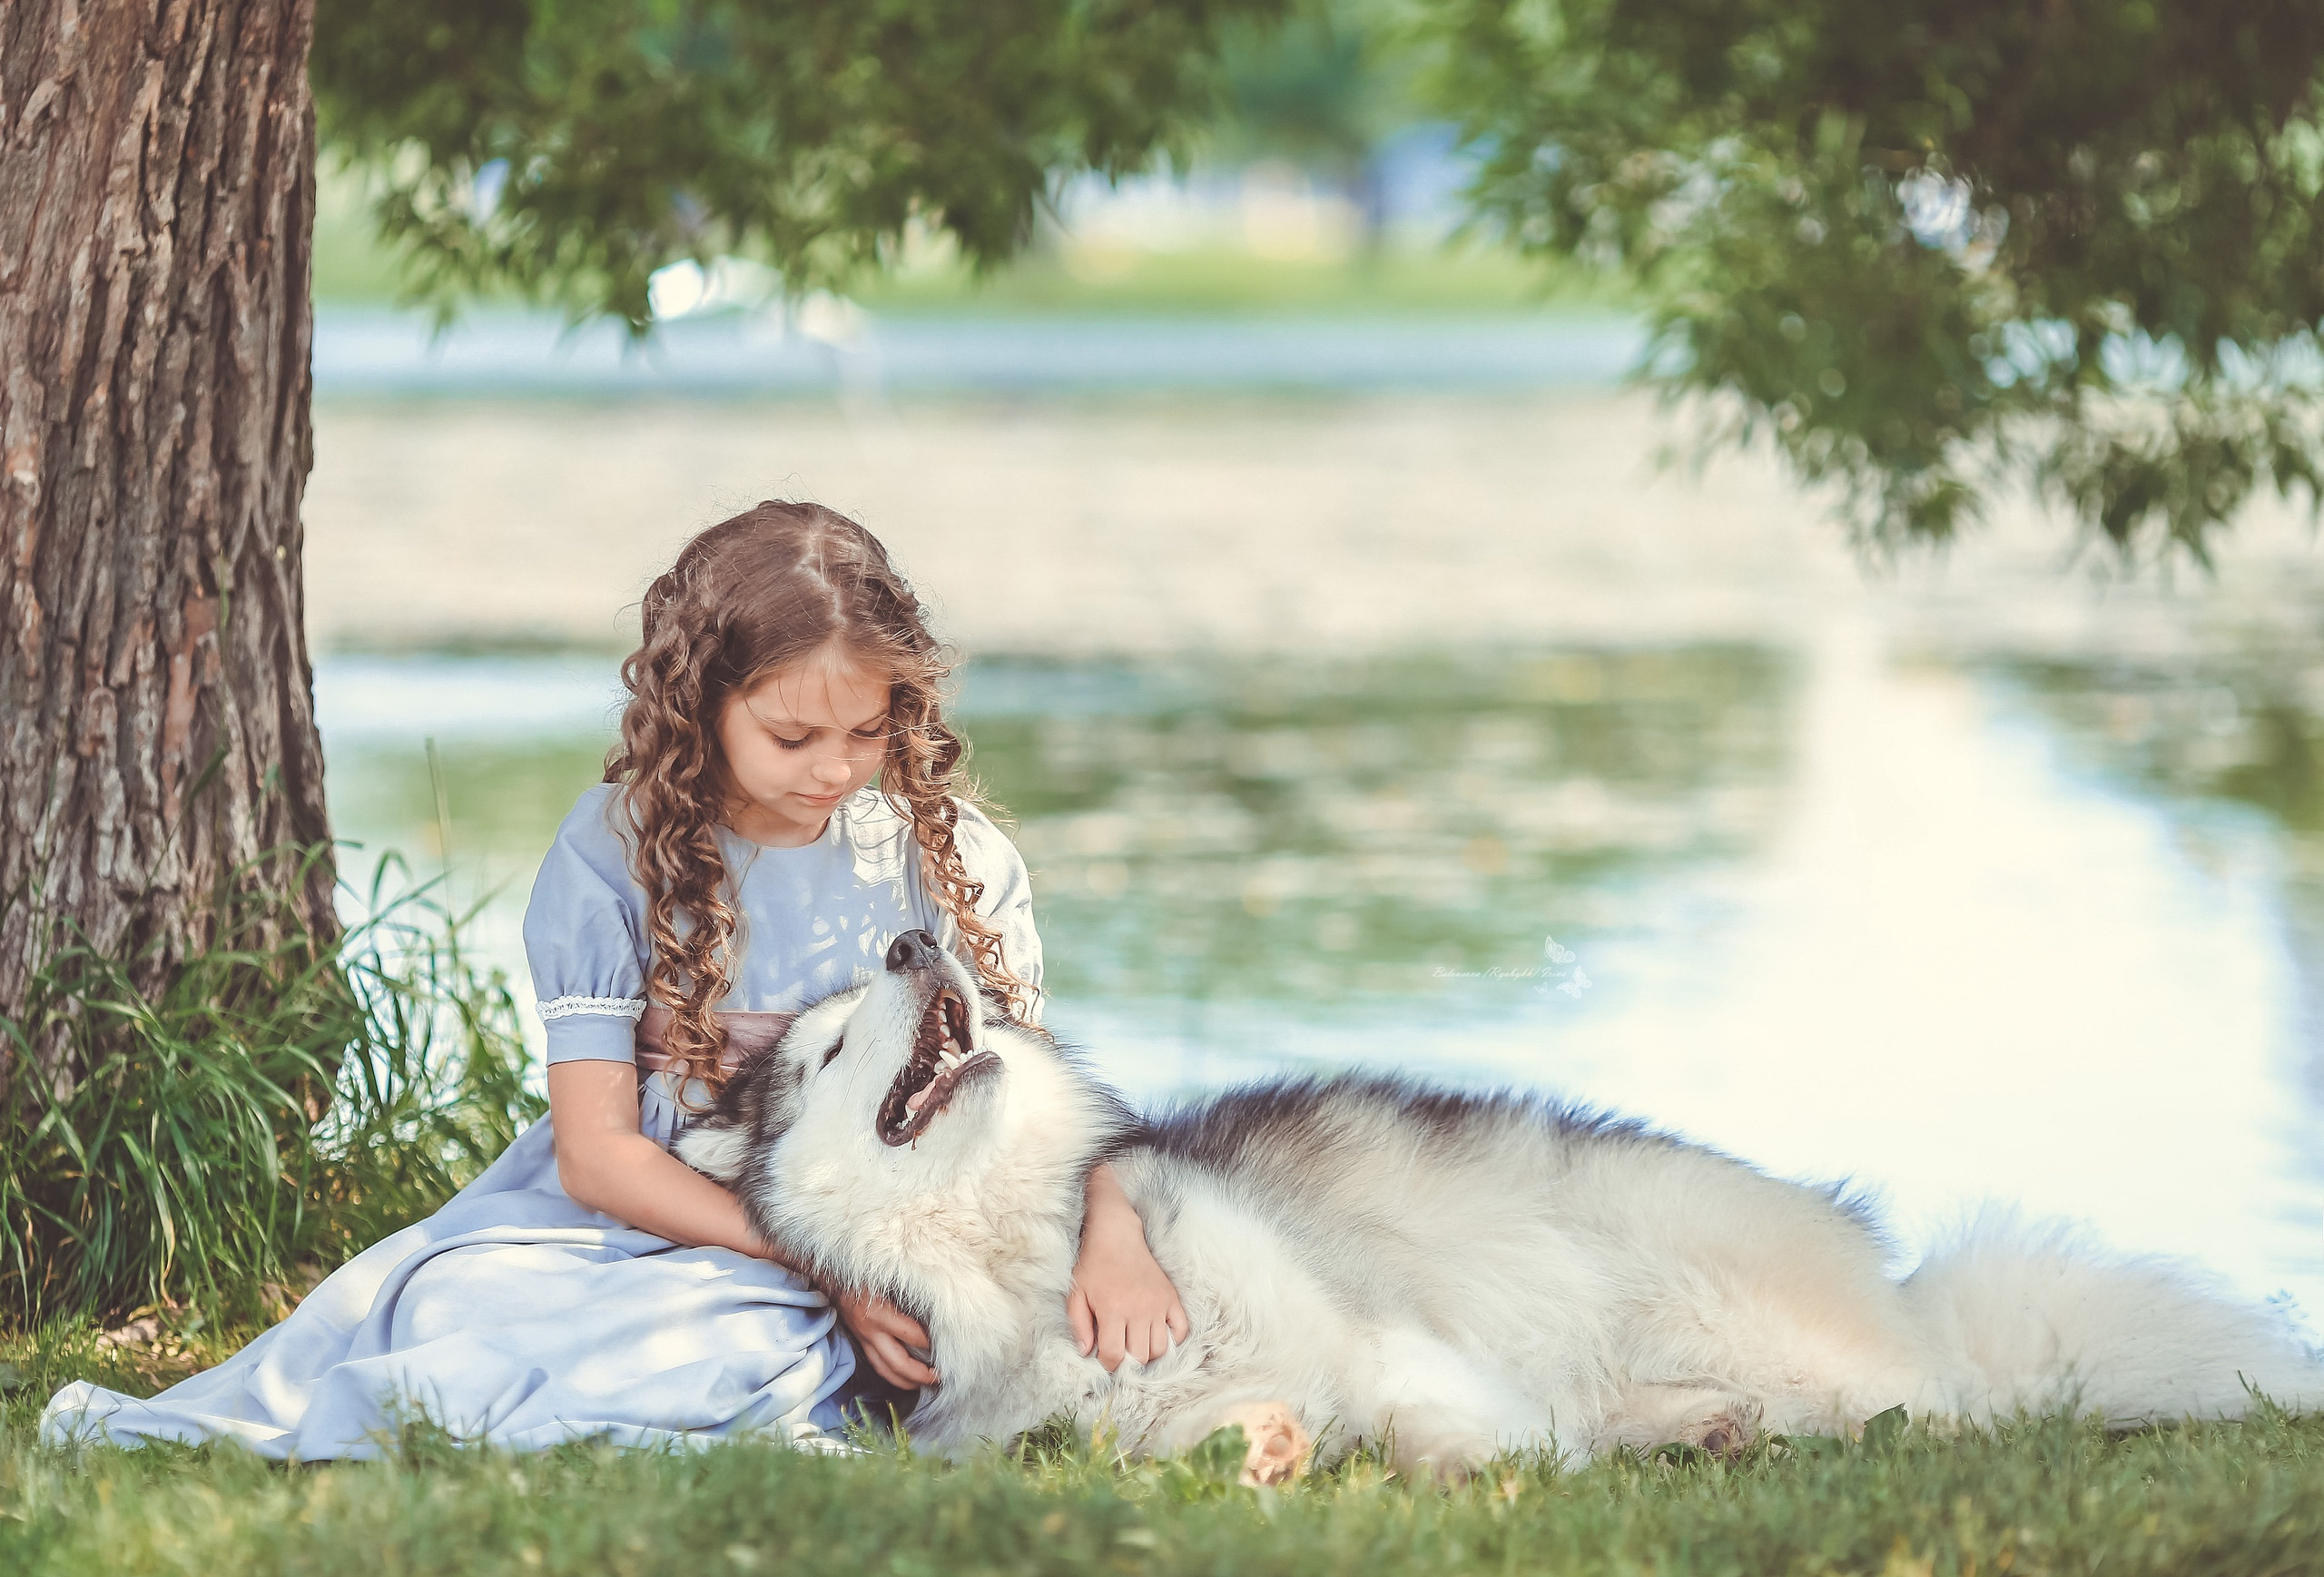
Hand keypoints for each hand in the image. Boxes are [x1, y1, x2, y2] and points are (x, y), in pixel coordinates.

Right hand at [831, 1285, 937, 1390]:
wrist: (832, 1278)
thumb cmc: (864, 1274)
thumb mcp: (887, 1278)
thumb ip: (908, 1292)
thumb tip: (935, 1305)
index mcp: (879, 1313)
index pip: (911, 1334)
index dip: (929, 1342)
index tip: (945, 1344)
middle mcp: (870, 1331)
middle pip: (898, 1363)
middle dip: (921, 1374)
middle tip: (939, 1377)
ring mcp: (864, 1339)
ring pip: (885, 1370)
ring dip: (906, 1381)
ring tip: (924, 1384)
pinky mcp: (861, 1342)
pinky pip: (877, 1364)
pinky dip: (892, 1375)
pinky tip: (904, 1377)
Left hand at [1069, 1163, 1190, 1371]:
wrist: (1117, 1235)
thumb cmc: (1093, 1265)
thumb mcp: (1077, 1294)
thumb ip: (1079, 1325)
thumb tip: (1086, 1352)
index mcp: (1113, 1310)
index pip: (1114, 1356)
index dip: (1107, 1364)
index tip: (1104, 1358)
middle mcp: (1139, 1310)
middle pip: (1140, 1356)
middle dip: (1128, 1361)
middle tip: (1121, 1352)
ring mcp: (1159, 1304)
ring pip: (1162, 1348)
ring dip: (1149, 1353)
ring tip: (1137, 1344)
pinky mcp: (1171, 1297)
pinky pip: (1182, 1329)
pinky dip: (1173, 1338)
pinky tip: (1158, 1334)